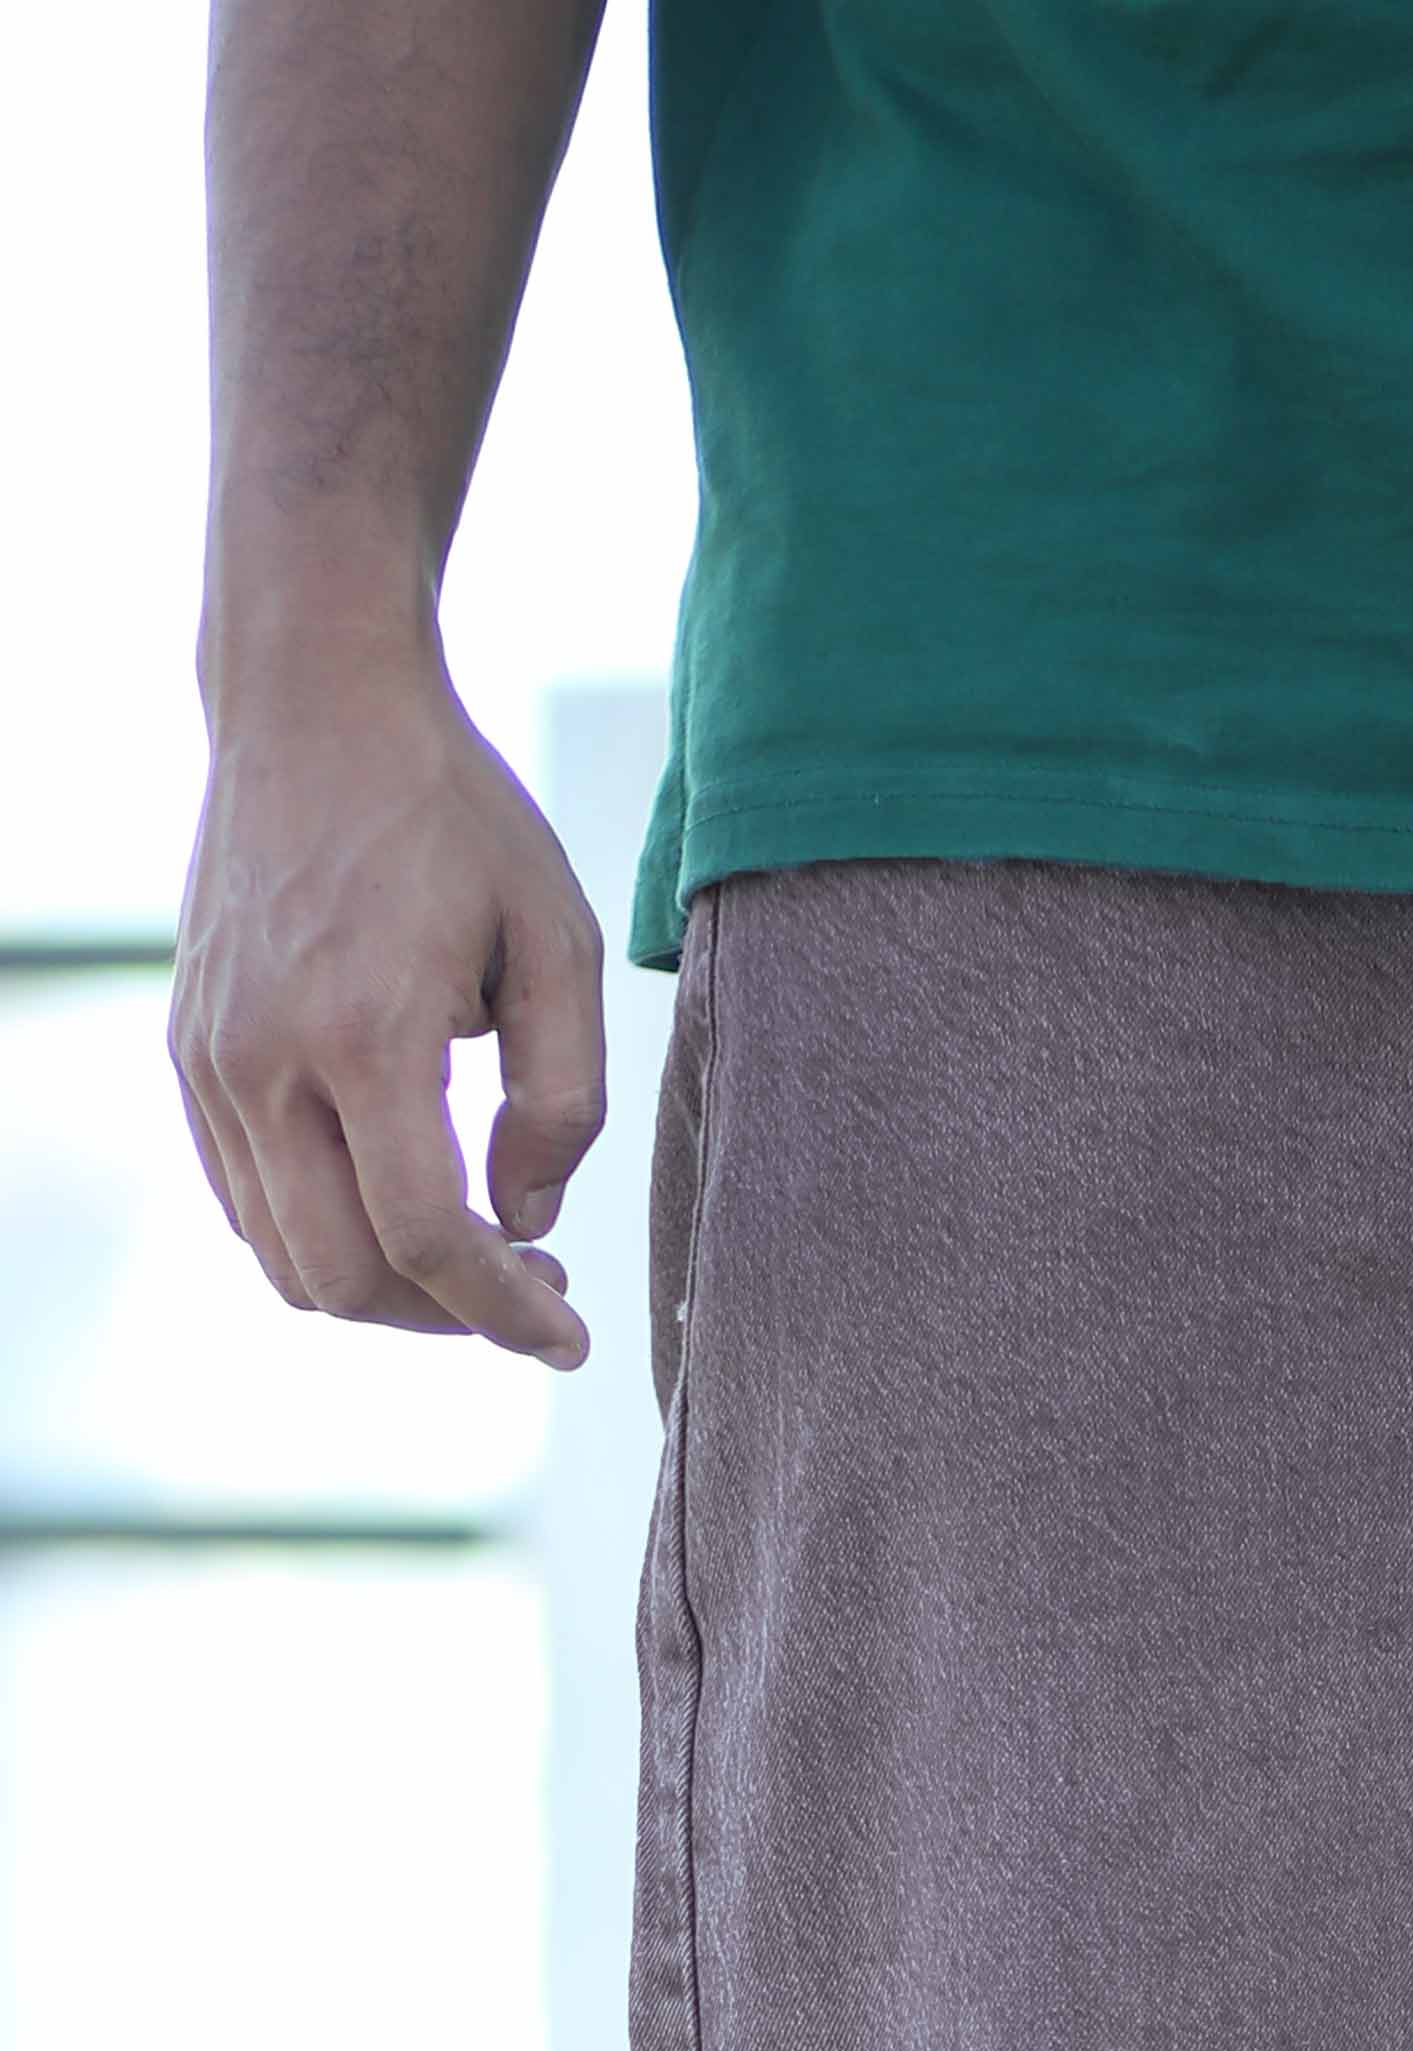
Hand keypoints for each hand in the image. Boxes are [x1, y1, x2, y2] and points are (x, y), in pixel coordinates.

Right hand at [172, 657, 605, 1366]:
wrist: (312, 701)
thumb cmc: (452, 813)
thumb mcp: (557, 940)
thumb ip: (562, 1098)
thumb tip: (527, 1220)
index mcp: (362, 1032)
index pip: (427, 1239)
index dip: (505, 1315)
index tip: (570, 1335)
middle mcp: (264, 1057)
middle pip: (344, 1277)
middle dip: (447, 1317)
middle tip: (533, 1287)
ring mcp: (210, 1056)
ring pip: (284, 1258)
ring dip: (384, 1289)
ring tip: (474, 1251)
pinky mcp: (190, 1048)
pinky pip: (245, 1200)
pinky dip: (323, 1236)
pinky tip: (397, 1198)